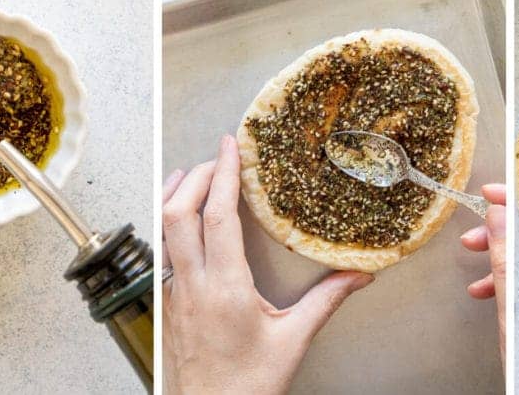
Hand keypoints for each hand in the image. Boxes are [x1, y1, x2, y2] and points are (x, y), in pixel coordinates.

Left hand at [162, 135, 373, 394]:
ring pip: (160, 231)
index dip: (222, 174)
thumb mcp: (293, 341)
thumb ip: (326, 302)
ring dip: (173, 196)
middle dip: (196, 175)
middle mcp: (192, 287)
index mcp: (226, 289)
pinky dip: (166, 226)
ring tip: (188, 174)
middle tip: (217, 157)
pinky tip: (177, 223)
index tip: (230, 147)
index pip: (217, 216)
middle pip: (179, 212)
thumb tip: (358, 275)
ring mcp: (172, 296)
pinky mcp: (164, 308)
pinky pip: (159, 254)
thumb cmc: (246, 388)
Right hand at [460, 183, 505, 370]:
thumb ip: (504, 261)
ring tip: (472, 260)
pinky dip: (498, 280)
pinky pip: (518, 281)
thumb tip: (498, 214)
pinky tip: (483, 289)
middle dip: (496, 231)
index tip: (490, 191)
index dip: (514, 201)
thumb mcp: (512, 307)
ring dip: (493, 256)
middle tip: (471, 235)